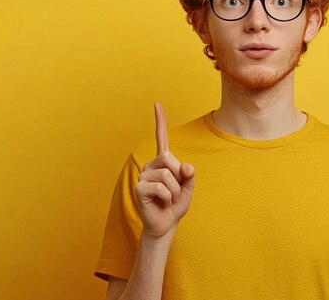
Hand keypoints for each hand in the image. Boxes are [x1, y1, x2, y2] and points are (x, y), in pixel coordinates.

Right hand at [135, 102, 194, 238]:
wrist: (165, 225)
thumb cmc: (175, 205)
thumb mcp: (188, 188)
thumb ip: (189, 175)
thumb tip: (184, 166)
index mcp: (163, 162)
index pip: (162, 138)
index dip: (160, 121)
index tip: (157, 103)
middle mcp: (151, 165)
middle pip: (170, 159)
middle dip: (178, 177)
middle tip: (174, 191)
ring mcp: (143, 176)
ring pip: (167, 175)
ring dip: (174, 191)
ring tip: (168, 199)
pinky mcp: (139, 188)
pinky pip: (161, 187)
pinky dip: (167, 198)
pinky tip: (162, 203)